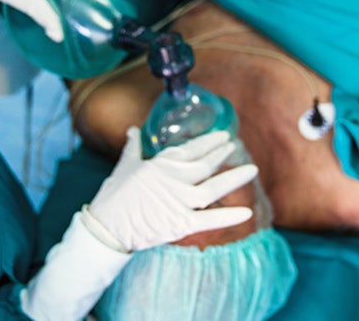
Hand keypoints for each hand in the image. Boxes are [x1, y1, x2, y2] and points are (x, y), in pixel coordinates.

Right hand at [86, 128, 257, 251]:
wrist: (107, 228)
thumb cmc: (114, 196)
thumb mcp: (123, 166)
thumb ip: (133, 147)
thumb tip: (132, 130)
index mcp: (160, 165)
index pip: (190, 150)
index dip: (208, 142)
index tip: (223, 135)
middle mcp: (172, 180)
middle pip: (204, 165)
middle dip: (221, 154)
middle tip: (234, 145)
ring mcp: (178, 202)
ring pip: (212, 189)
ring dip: (234, 179)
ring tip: (252, 170)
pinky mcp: (180, 224)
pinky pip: (209, 220)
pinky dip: (229, 217)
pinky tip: (247, 213)